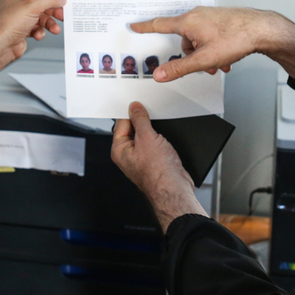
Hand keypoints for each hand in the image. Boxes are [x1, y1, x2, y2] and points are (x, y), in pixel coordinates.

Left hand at [0, 0, 64, 63]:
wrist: (0, 47)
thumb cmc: (7, 25)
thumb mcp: (33, 6)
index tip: (63, 0)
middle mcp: (17, 0)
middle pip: (43, 1)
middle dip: (53, 11)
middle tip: (62, 15)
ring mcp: (20, 14)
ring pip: (42, 15)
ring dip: (49, 23)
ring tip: (54, 28)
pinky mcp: (22, 26)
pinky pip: (37, 26)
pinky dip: (40, 30)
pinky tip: (38, 34)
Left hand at [112, 102, 205, 231]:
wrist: (175, 190)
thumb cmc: (158, 173)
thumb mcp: (147, 138)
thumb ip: (140, 120)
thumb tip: (134, 108)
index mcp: (119, 150)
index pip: (121, 123)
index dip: (130, 112)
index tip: (138, 104)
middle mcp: (128, 155)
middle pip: (133, 129)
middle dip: (143, 120)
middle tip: (151, 113)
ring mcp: (142, 158)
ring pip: (145, 136)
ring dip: (153, 129)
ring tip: (160, 127)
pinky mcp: (155, 160)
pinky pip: (155, 143)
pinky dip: (160, 137)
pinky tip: (166, 136)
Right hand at [130, 6, 294, 81]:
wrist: (263, 30)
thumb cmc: (237, 38)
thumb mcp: (204, 59)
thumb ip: (179, 68)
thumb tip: (160, 74)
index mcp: (188, 21)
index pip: (160, 24)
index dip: (145, 27)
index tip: (134, 25)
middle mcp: (197, 15)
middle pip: (183, 40)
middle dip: (191, 56)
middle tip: (203, 66)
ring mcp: (209, 17)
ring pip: (198, 41)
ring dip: (206, 55)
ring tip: (220, 63)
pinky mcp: (220, 21)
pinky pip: (209, 38)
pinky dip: (214, 50)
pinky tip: (226, 59)